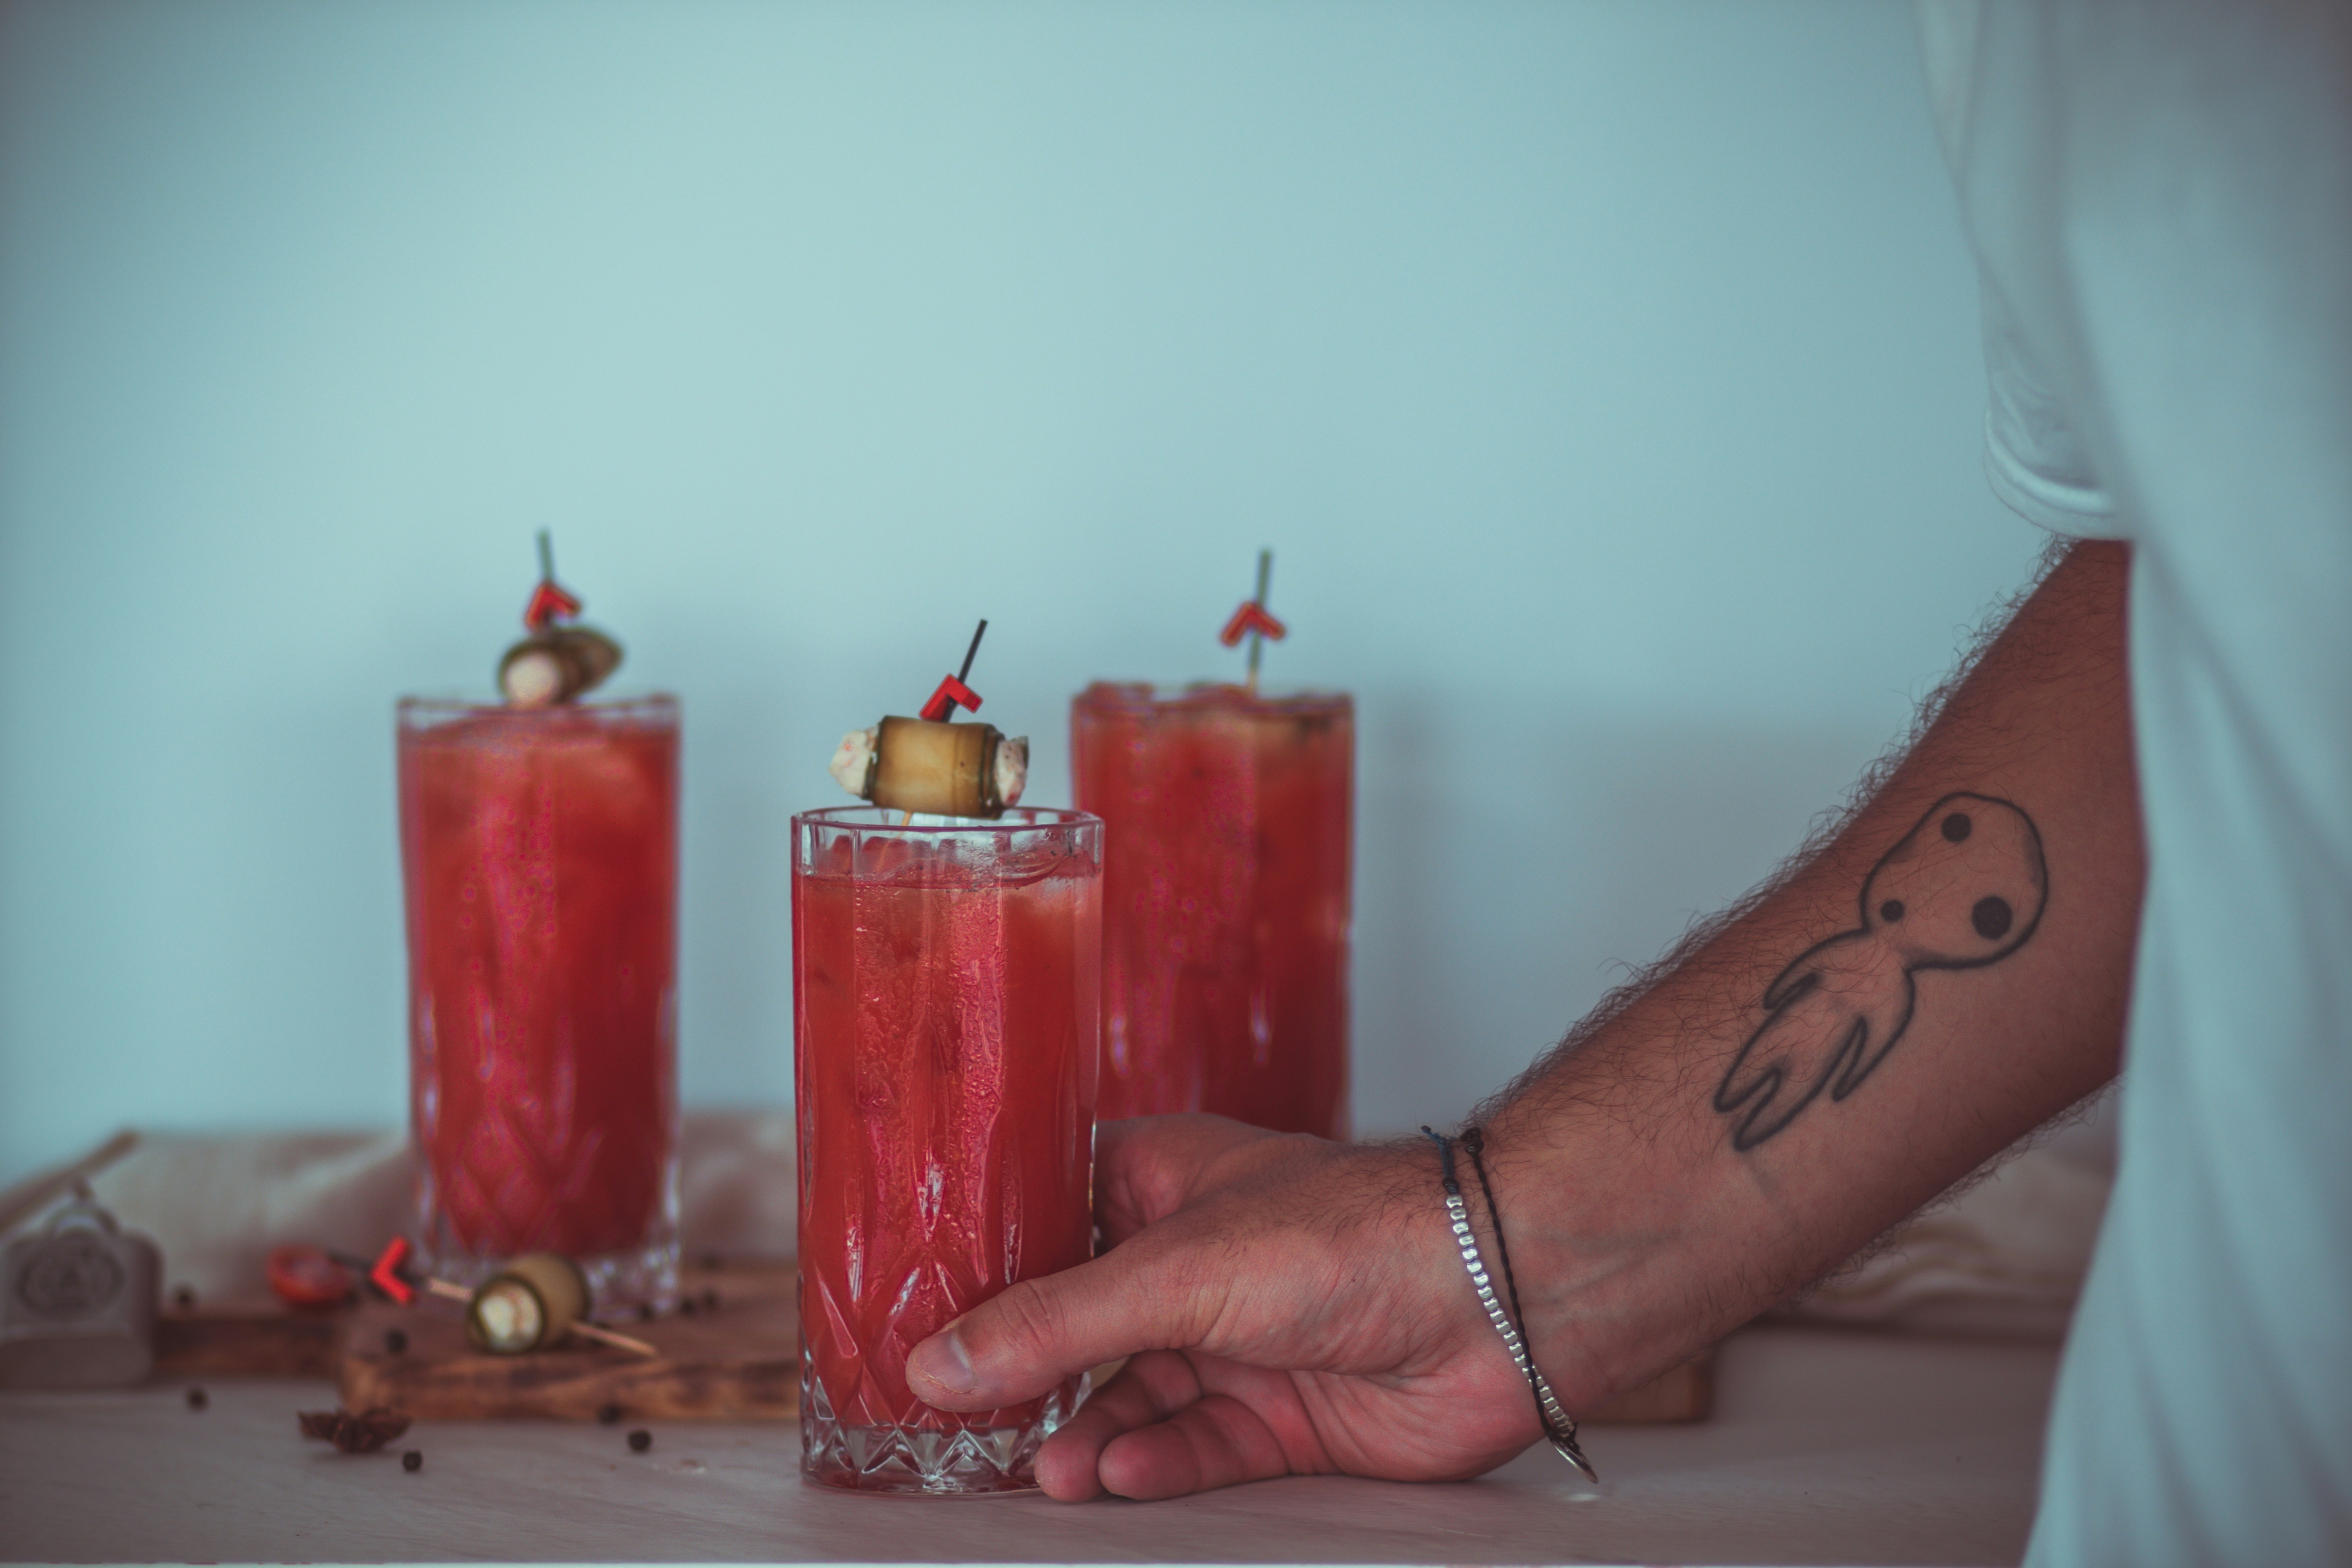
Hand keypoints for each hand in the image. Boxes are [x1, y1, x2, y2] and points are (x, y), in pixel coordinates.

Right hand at [904, 1115, 1544, 1500]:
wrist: (1494, 1296)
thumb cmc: (1352, 1231)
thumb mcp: (1175, 1269)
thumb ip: (1053, 1324)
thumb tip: (938, 1364)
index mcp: (1157, 1183)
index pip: (1042, 1224)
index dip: (979, 1273)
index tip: (910, 1322)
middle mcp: (1189, 1262)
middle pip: (1076, 1326)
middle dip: (1021, 1378)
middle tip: (954, 1423)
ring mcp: (1233, 1342)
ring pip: (1129, 1400)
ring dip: (1086, 1435)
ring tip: (1050, 1468)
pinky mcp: (1277, 1418)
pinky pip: (1190, 1450)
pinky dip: (1152, 1464)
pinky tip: (1117, 1471)